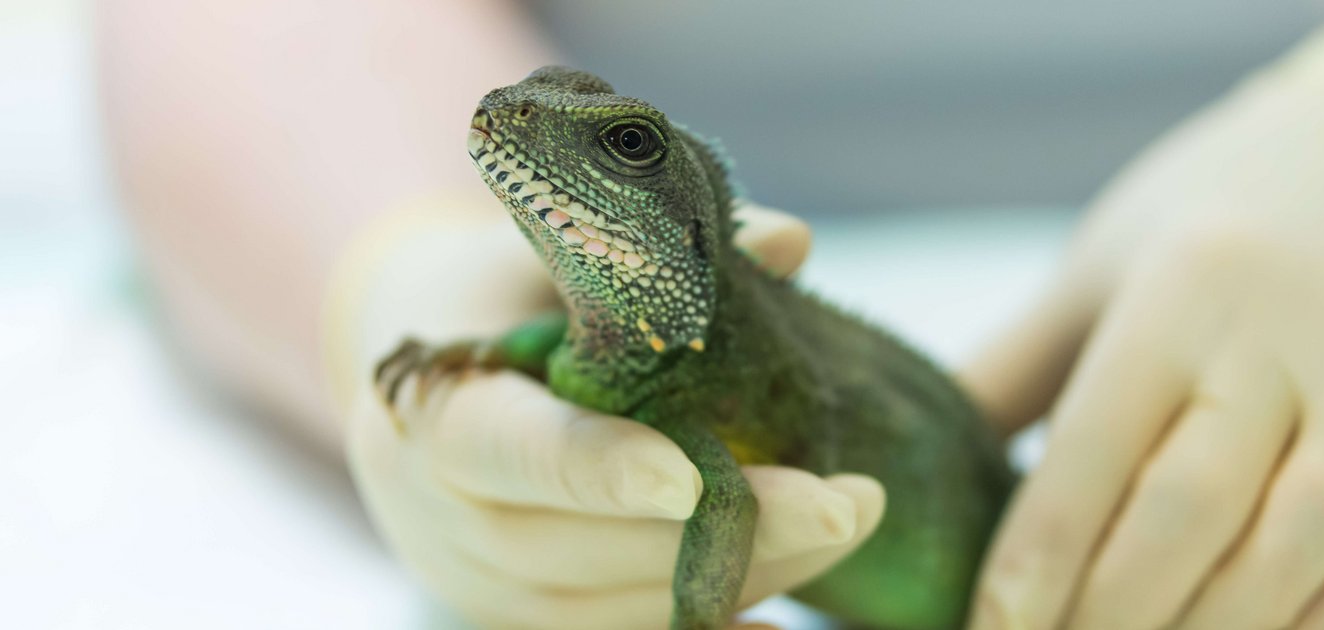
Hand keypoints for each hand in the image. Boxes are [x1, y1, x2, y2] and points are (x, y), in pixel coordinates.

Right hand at [334, 202, 883, 629]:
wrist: (410, 383)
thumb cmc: (488, 301)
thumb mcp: (548, 254)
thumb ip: (650, 253)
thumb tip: (787, 241)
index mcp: (441, 417)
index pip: (517, 452)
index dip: (603, 470)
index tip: (696, 480)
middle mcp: (454, 521)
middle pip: (592, 548)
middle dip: (730, 531)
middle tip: (850, 503)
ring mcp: (489, 587)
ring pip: (624, 610)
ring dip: (745, 574)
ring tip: (841, 525)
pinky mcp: (527, 621)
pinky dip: (709, 627)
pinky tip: (782, 616)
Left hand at [965, 57, 1323, 627]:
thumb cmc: (1192, 222)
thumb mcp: (1094, 273)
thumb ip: (1013, 370)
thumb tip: (913, 468)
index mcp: (1175, 296)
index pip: (1096, 442)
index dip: (1044, 548)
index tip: (997, 625)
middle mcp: (1278, 338)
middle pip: (1196, 500)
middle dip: (1122, 605)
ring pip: (1313, 529)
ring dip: (1234, 622)